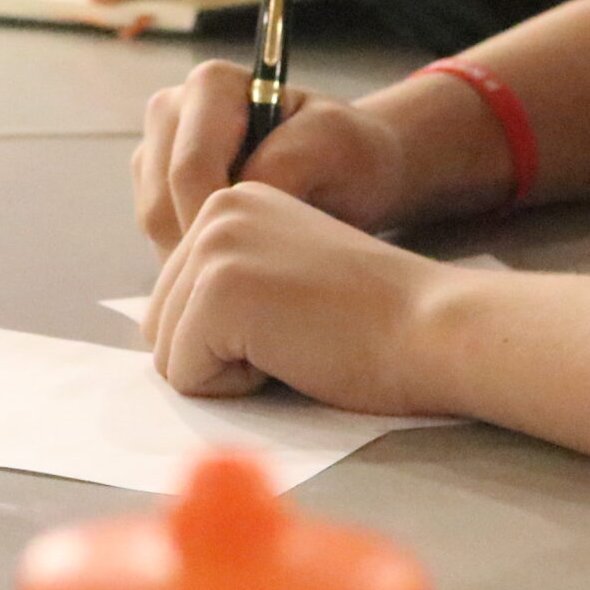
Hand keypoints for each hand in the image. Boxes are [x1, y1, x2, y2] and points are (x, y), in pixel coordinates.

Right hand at [129, 59, 409, 252]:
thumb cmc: (348, 152)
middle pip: (161, 203)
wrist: (353, 168)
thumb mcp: (332, 145)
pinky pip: (159, 239)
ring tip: (257, 273)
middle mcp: (173, 112)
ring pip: (155, 228)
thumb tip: (230, 207)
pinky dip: (195, 264)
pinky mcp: (156, 191)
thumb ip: (282, 165)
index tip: (259, 262)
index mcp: (210, 84)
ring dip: (199, 261)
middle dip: (205, 249)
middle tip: (259, 284)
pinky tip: (241, 268)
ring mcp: (157, 153)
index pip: (189, 168)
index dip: (217, 222)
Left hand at [142, 181, 463, 414]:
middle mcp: (215, 209)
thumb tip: (159, 331)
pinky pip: (185, 375)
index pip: (176, 299)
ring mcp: (214, 247)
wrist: (430, 326)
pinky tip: (292, 351)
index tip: (299, 314)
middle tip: (298, 331)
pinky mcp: (219, 291)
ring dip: (229, 370)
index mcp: (232, 202)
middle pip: (162, 324)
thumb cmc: (372, 322)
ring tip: (295, 338)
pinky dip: (236, 388)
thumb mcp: (283, 278)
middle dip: (221, 353)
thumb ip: (228, 284)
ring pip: (169, 354)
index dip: (232, 336)